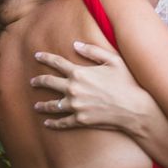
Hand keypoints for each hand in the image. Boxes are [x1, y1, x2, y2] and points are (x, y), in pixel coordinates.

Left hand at [30, 42, 150, 131]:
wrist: (134, 109)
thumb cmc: (126, 82)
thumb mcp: (112, 60)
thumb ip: (92, 51)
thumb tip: (75, 44)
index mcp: (79, 72)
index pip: (57, 62)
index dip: (45, 58)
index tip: (36, 56)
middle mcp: (73, 88)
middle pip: (49, 82)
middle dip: (38, 81)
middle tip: (32, 81)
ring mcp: (75, 105)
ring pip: (52, 105)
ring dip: (42, 104)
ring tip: (36, 105)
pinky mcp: (80, 120)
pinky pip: (62, 122)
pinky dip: (53, 123)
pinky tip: (47, 123)